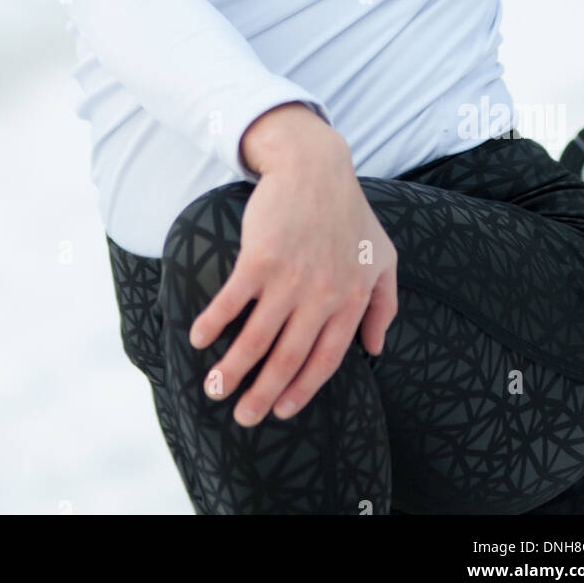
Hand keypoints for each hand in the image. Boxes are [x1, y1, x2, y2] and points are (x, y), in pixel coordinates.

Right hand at [188, 104, 397, 424]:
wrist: (315, 165)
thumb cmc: (349, 211)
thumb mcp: (383, 257)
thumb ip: (385, 305)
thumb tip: (376, 350)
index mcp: (350, 299)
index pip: (327, 359)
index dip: (303, 389)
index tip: (282, 410)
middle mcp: (321, 295)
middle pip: (287, 358)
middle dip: (261, 393)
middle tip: (242, 417)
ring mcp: (290, 277)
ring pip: (257, 337)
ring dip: (231, 368)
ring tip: (213, 389)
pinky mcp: (260, 256)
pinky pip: (233, 301)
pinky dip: (214, 322)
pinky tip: (198, 338)